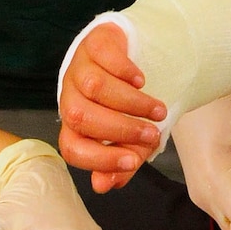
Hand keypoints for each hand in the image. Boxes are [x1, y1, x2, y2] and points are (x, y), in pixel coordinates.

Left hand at [57, 21, 164, 191]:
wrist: (134, 59)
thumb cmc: (128, 104)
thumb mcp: (129, 138)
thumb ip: (122, 162)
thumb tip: (105, 186)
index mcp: (74, 125)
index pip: (72, 148)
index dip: (100, 159)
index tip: (134, 161)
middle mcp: (70, 97)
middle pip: (81, 117)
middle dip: (121, 129)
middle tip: (154, 134)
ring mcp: (80, 68)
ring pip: (94, 87)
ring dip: (131, 102)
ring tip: (159, 110)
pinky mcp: (94, 43)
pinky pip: (103, 56)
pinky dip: (125, 71)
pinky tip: (141, 80)